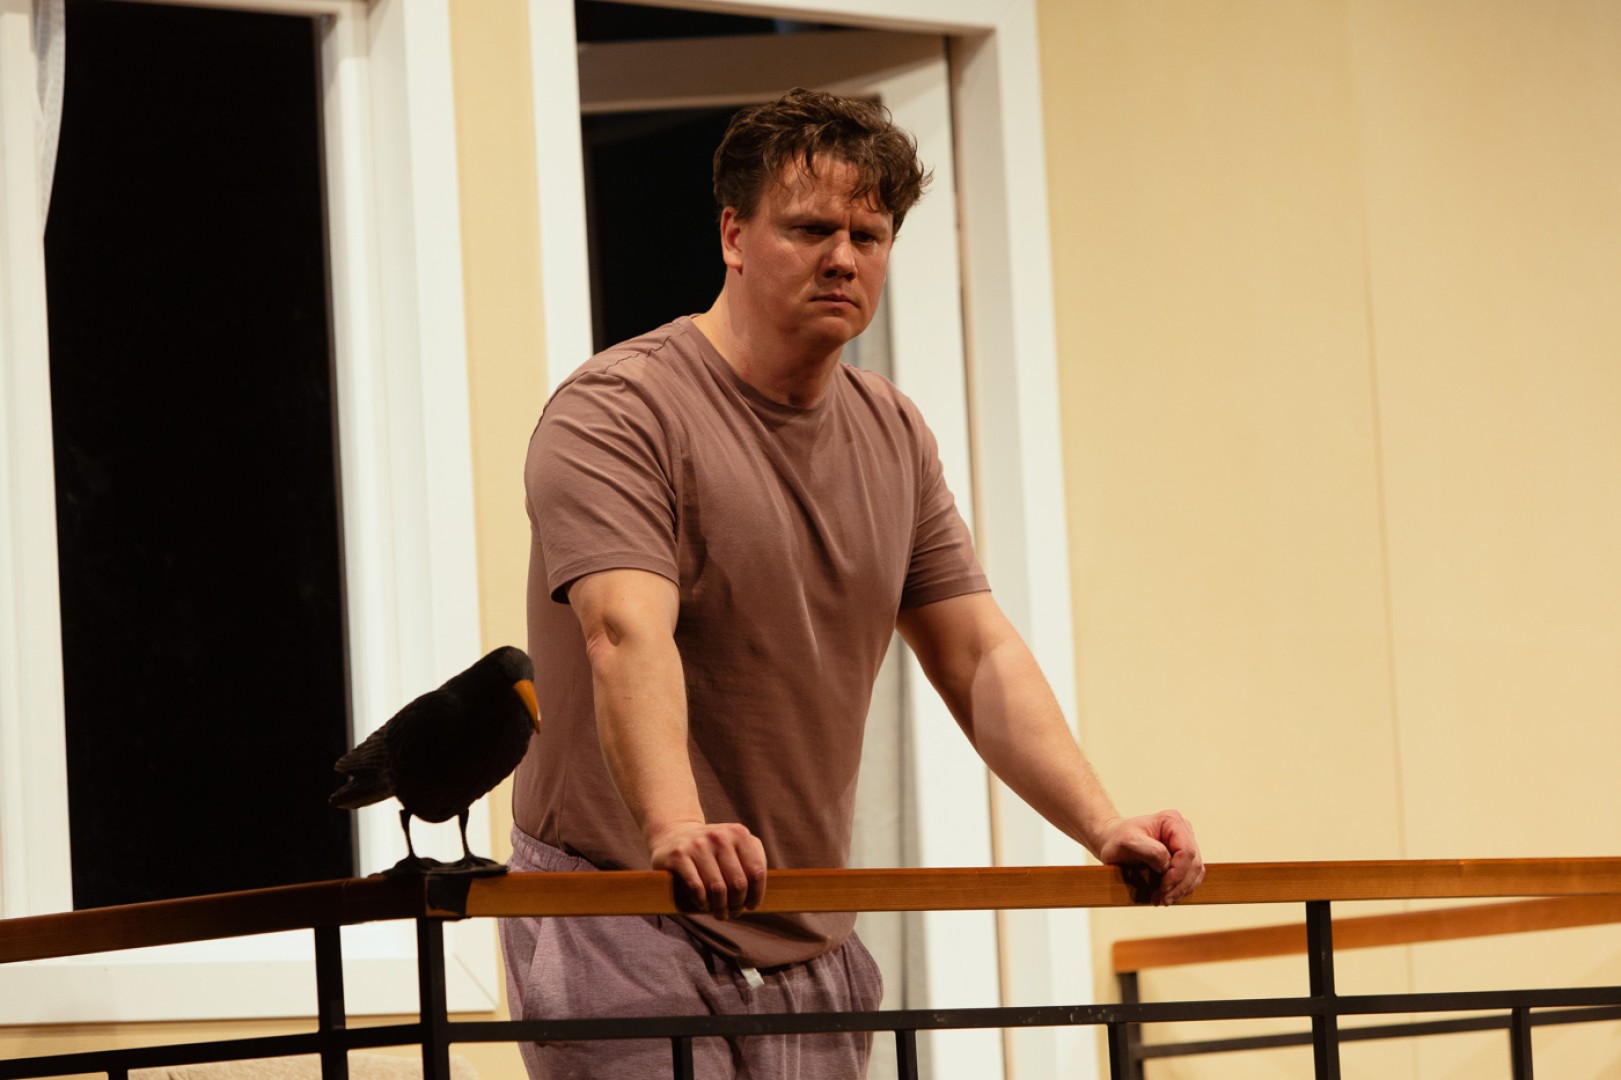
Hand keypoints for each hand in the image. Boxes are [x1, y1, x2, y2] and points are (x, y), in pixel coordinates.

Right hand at [649, 820, 767, 919]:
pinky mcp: (678, 856)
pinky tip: (704, 905)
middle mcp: (719, 836)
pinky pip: (696, 888)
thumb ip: (753, 860)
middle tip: (733, 912)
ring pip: (717, 889)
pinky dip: (702, 903)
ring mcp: (697, 845)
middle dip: (737, 905)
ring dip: (720, 907)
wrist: (674, 835)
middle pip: (738, 884)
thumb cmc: (712, 849)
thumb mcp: (736, 845)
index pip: (756, 872)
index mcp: (738, 833)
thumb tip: (760, 892)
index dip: (756, 895)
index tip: (751, 906)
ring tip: (719, 912)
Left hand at [1095, 809, 1204, 905]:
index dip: (1177, 873)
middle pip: (1194, 863)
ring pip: (1196, 872)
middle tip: (1162, 900)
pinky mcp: (1183, 857)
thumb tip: (1168, 866)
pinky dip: (1182, 889)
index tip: (1163, 889)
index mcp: (1171, 821)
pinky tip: (1167, 895)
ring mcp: (1185, 843)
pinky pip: (1191, 876)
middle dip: (1179, 885)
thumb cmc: (1117, 840)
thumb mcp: (1128, 842)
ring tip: (1163, 900)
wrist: (1112, 841)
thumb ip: (1151, 851)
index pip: (1186, 852)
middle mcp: (1182, 829)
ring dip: (1181, 890)